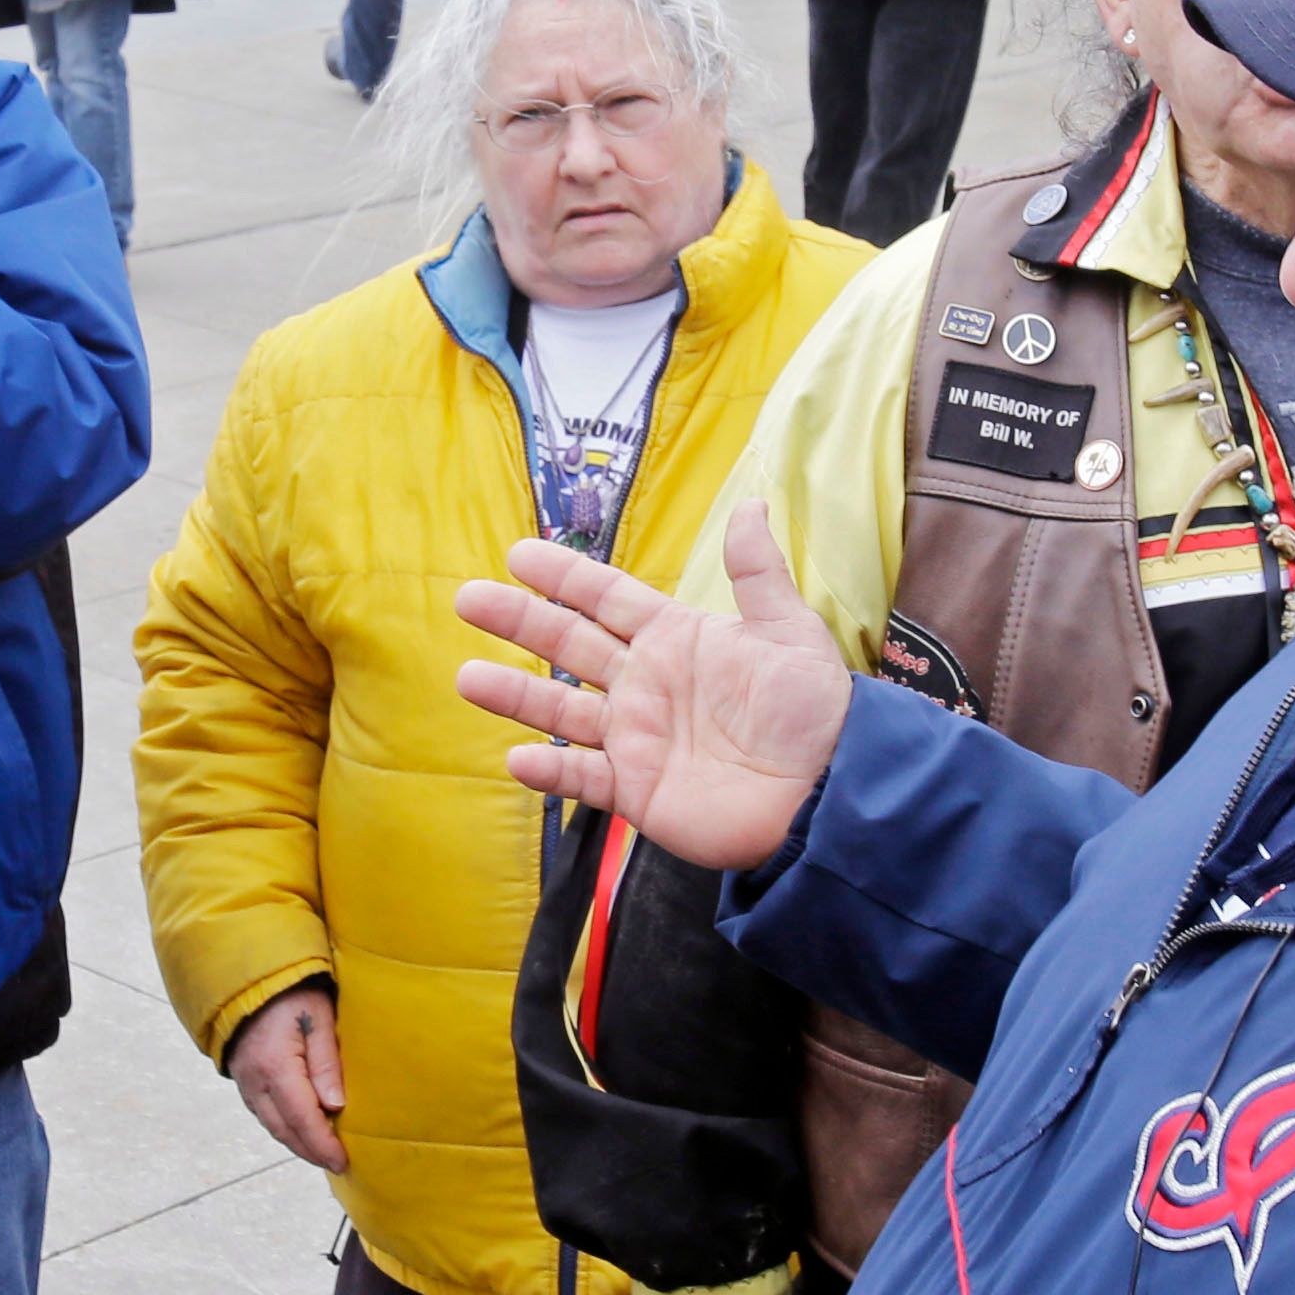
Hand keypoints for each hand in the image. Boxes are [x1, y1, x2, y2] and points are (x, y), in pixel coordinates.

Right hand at [225, 986, 346, 1170]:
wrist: (249, 977)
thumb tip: (336, 1106)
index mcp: (275, 1066)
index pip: (302, 1118)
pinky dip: (283, 1127)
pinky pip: (263, 1112)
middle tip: (337, 1164)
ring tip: (322, 1153)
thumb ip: (326, 1063)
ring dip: (297, 1142)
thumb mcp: (318, 1018)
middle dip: (311, 1151)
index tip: (342, 1161)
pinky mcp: (243, 1079)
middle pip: (284, 1129)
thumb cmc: (291, 992)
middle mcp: (255, 1081)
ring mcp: (244, 1082)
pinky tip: (300, 1130)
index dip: (322, 1144)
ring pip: (272, 1125)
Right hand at [452, 502, 852, 872]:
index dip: (564, 576)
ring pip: (562, 711)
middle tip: (468, 598)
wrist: (828, 789)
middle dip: (519, 623)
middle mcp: (646, 684)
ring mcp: (636, 738)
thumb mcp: (790, 632)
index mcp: (675, 638)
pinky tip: (516, 758)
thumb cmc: (813, 710)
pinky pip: (583, 778)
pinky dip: (549, 772)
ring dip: (515, 696)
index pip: (607, 599)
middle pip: (570, 646)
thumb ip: (759, 573)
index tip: (518, 553)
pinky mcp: (637, 790)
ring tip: (467, 678)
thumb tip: (752, 504)